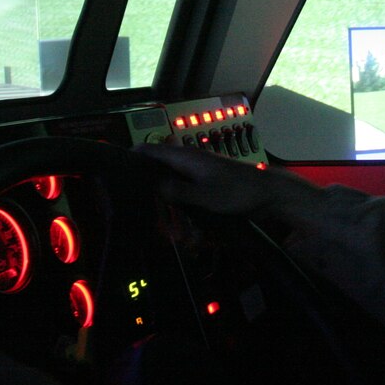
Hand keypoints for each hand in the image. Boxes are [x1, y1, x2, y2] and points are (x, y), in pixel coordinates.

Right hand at [135, 143, 323, 218]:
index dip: (130, 159)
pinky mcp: (206, 186)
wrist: (269, 195)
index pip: (149, 151)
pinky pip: (187, 199)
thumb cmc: (240, 192)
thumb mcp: (203, 195)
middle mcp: (189, 163)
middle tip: (151, 217)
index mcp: (185, 158)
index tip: (115, 172)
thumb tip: (149, 184)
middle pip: (157, 174)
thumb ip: (175, 190)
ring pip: (172, 190)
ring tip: (179, 233)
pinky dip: (186, 213)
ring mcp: (198, 174)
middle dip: (152, 195)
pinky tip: (192, 231)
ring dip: (172, 210)